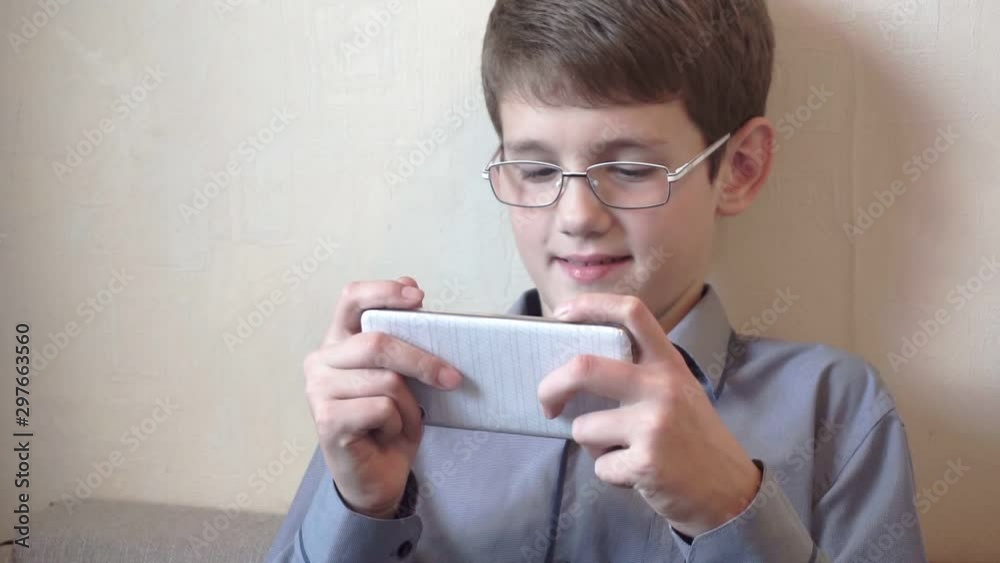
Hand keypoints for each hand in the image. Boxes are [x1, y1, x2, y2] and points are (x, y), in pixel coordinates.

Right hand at [304, 277, 462, 517]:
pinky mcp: (327, 420)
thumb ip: (402, 335)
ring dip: (410, 405)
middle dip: (422, 360)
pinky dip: (398, 423)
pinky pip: (381, 408)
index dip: (384, 292)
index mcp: (338, 341)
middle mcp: (320, 361)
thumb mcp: (402, 375)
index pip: (351, 299)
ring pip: (386, 380)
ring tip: (403, 420)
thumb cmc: (389, 421)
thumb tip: (412, 283)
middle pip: (377, 343)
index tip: (419, 296)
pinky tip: (385, 434)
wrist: (377, 477)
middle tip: (453, 378)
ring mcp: (319, 391)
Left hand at [537, 294, 760, 536]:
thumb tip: (575, 371)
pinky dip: (610, 474)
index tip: (561, 314)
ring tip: (624, 451)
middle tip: (547, 402)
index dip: (591, 305)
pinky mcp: (646, 463)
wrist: (730, 490)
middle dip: (551, 386)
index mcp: (668, 363)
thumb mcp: (677, 391)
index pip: (632, 313)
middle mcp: (662, 387)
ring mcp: (654, 424)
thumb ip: (638, 374)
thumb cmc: (692, 438)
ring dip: (592, 445)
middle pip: (584, 368)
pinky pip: (599, 466)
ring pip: (583, 428)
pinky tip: (637, 474)